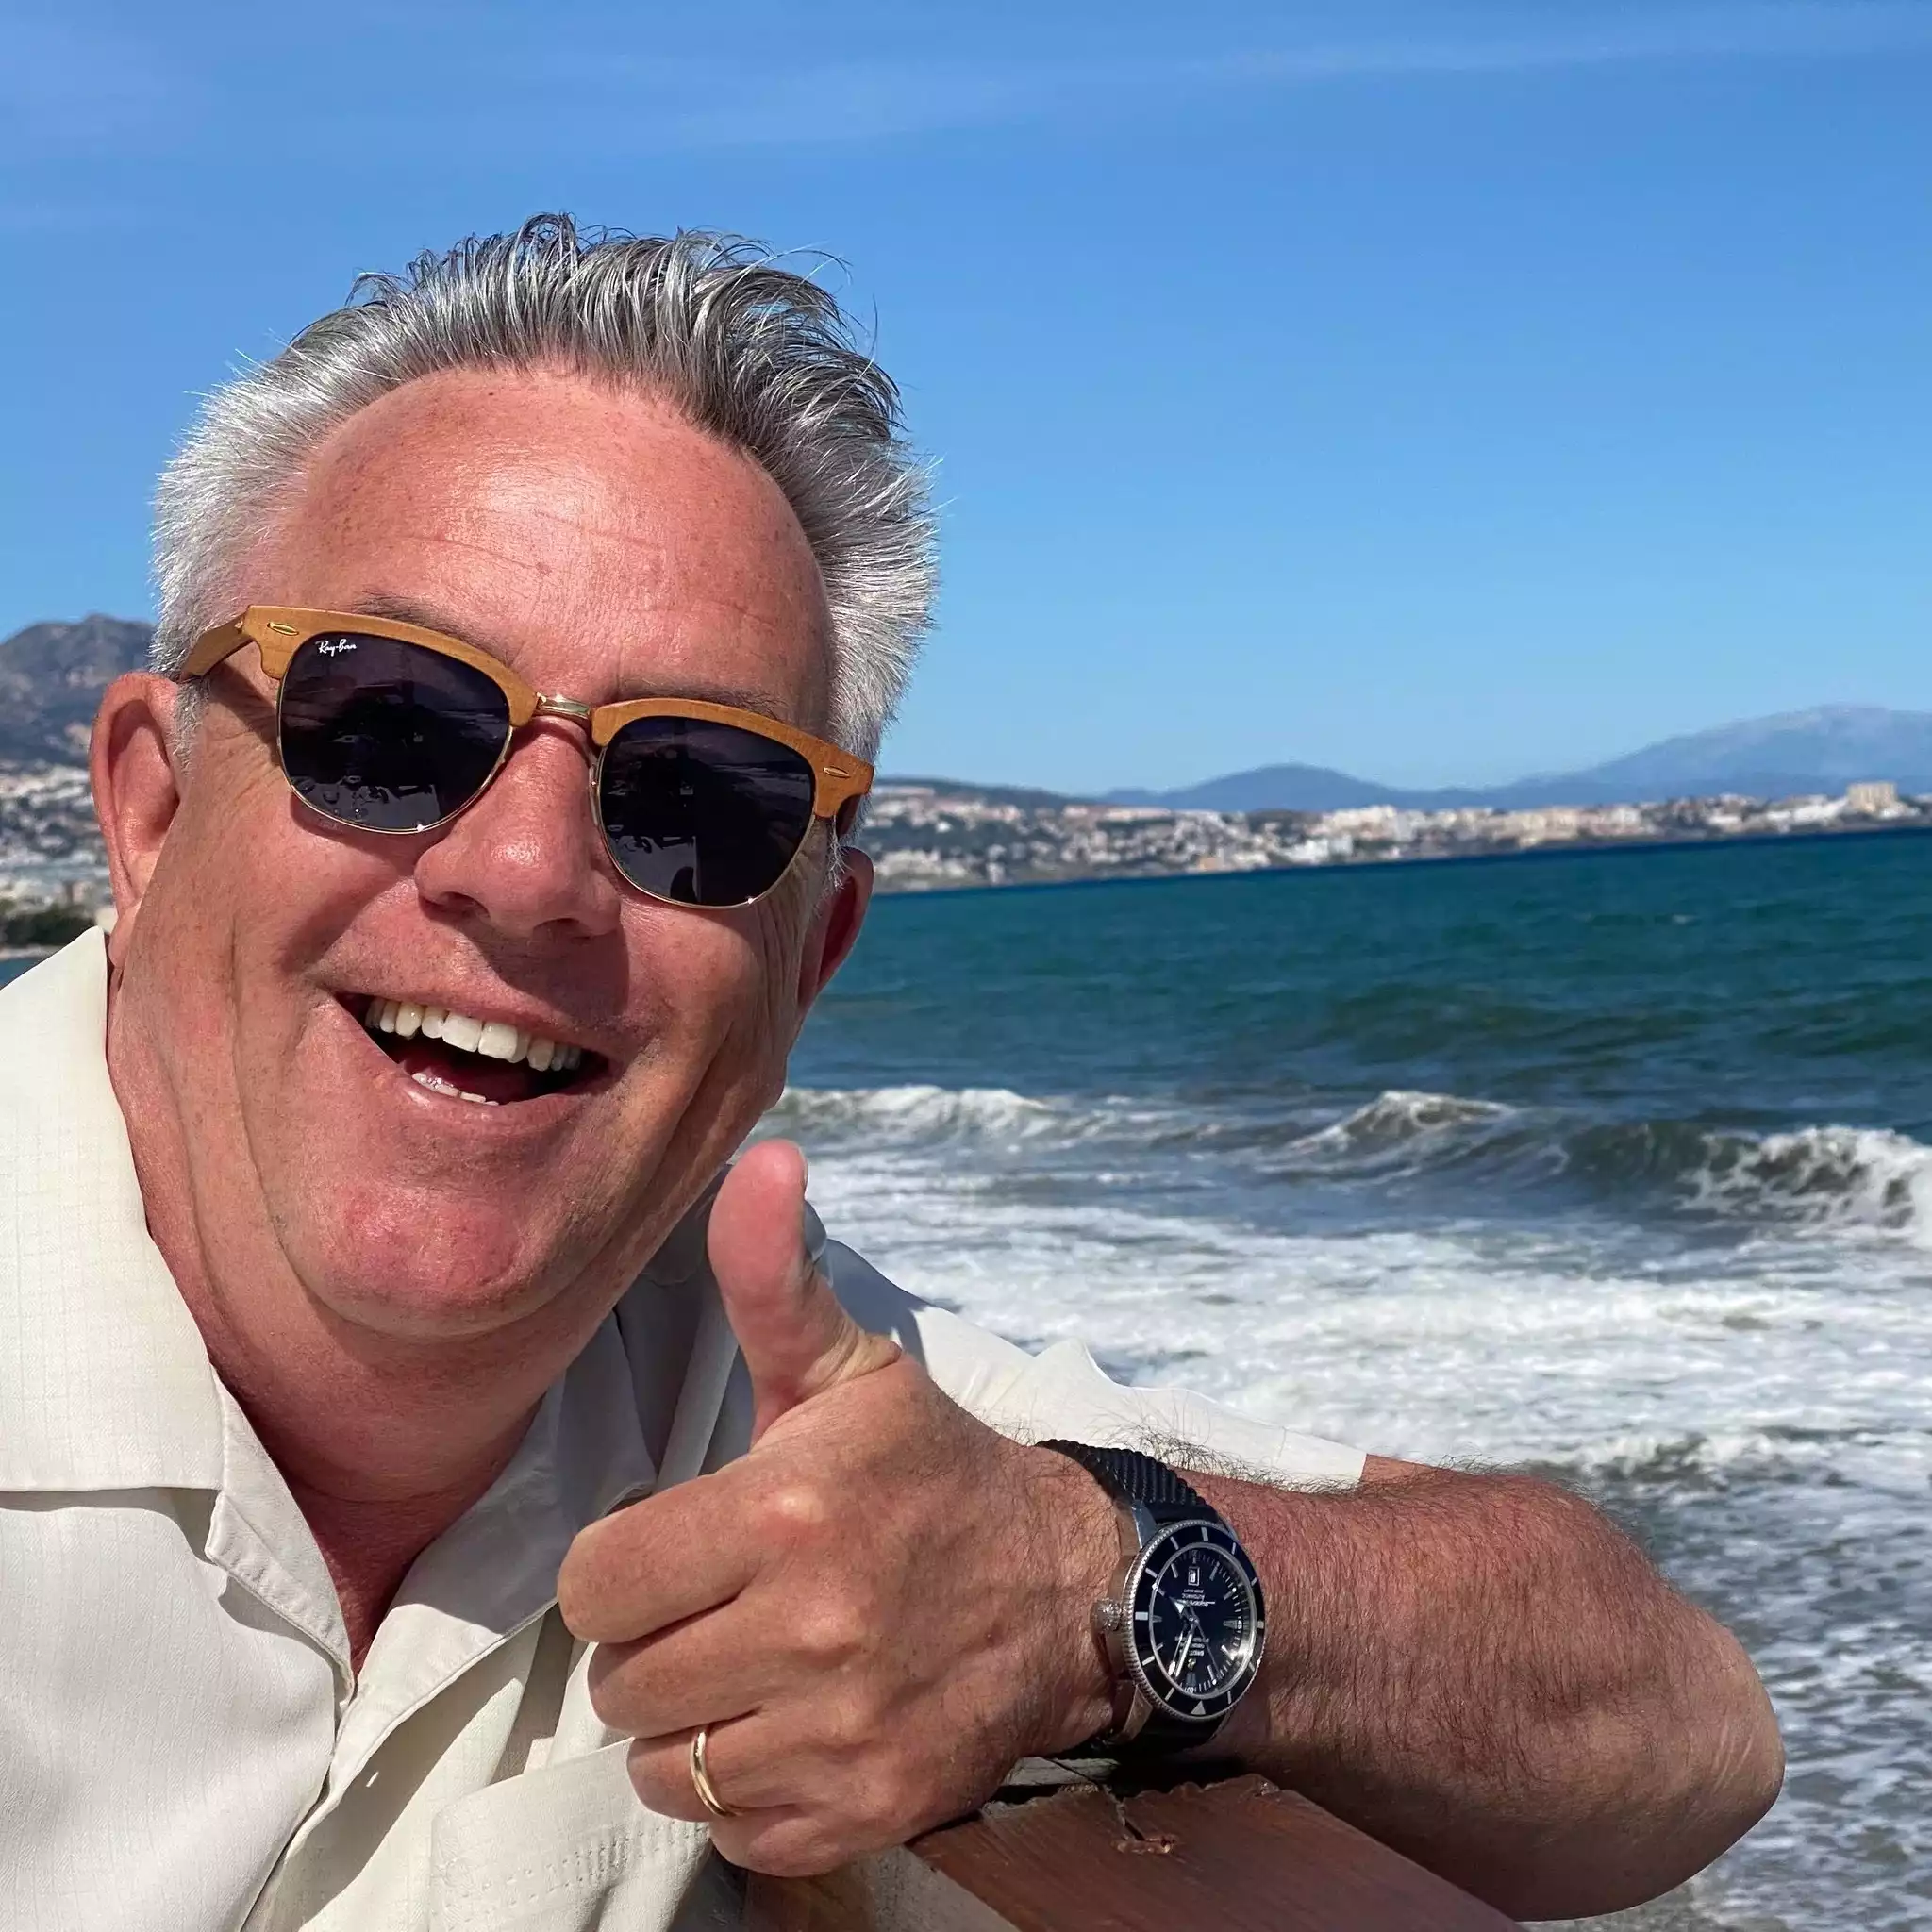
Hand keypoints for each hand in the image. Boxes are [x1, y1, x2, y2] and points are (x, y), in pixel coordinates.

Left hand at [555, 1139, 1120, 1875]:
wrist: (1065, 1587)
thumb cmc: (927, 1471)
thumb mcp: (848, 1367)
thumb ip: (773, 1273)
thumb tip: (762, 1157)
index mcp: (784, 1512)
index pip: (595, 1584)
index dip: (627, 1566)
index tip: (685, 1546)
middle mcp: (811, 1632)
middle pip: (621, 1681)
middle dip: (658, 1643)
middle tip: (726, 1603)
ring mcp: (842, 1734)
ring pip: (667, 1765)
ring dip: (696, 1721)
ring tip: (758, 1664)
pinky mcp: (867, 1811)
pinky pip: (731, 1829)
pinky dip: (748, 1790)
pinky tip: (798, 1724)